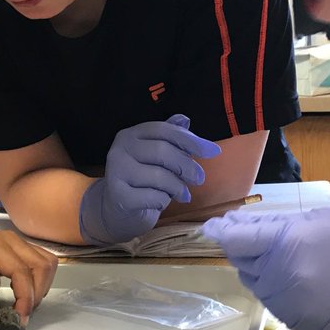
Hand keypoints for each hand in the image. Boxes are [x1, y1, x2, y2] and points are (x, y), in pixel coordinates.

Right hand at [79, 114, 220, 243]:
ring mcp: (117, 173)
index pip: (163, 130)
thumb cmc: (142, 179)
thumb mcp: (156, 156)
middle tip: (200, 179)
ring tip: (183, 194)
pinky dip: (164, 201)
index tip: (213, 152)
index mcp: (130, 135)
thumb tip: (185, 120)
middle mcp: (119, 150)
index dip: (190, 140)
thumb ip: (170, 138)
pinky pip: (154, 197)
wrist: (116, 209)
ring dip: (178, 187)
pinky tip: (161, 202)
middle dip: (187, 166)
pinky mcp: (119, 196)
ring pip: (160, 177)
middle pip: (163, 152)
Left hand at [199, 208, 329, 329]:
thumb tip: (244, 226)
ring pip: (254, 283)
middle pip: (241, 261)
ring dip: (258, 269)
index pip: (237, 239)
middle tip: (246, 237)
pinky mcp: (293, 323)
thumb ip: (279, 224)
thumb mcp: (322, 221)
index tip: (214, 228)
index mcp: (286, 245)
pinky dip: (275, 288)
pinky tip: (296, 280)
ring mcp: (285, 304)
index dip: (222, 232)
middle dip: (241, 248)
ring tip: (280, 258)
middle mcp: (279, 277)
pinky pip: (271, 301)